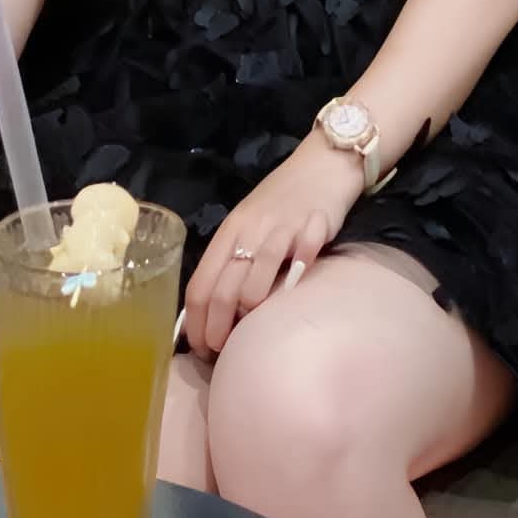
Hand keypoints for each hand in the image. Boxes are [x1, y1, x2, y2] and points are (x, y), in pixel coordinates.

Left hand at [184, 134, 363, 360]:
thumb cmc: (281, 200)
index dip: (195, 322)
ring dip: (249, 317)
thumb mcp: (248, 225)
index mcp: (229, 231)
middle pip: (222, 290)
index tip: (198, 348)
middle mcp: (249, 231)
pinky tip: (289, 303)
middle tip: (220, 353)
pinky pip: (300, 261)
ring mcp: (280, 230)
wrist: (322, 164)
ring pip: (255, 281)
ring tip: (249, 340)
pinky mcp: (312, 228)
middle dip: (217, 329)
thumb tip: (212, 309)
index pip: (199, 284)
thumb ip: (233, 258)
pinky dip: (293, 286)